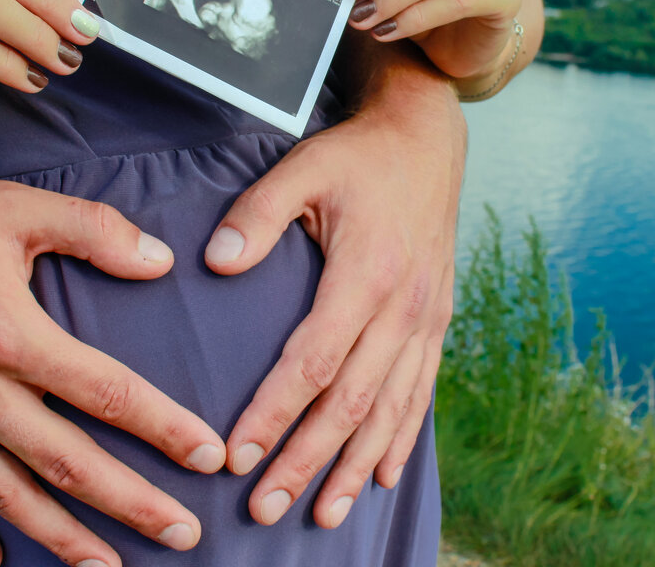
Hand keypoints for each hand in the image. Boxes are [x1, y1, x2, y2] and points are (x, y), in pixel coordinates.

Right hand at [0, 167, 225, 566]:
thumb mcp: (19, 207)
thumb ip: (96, 230)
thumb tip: (160, 261)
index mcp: (10, 334)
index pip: (105, 394)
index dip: (163, 428)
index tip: (208, 456)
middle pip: (66, 462)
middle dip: (130, 503)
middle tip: (183, 533)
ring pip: (6, 492)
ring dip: (60, 536)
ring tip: (108, 565)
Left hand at [203, 80, 464, 527]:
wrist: (428, 141)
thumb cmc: (358, 156)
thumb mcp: (304, 168)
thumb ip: (258, 214)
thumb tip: (217, 262)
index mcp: (365, 274)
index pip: (312, 362)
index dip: (274, 413)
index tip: (236, 455)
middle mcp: (402, 308)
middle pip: (350, 403)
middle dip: (306, 461)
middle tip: (265, 509)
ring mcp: (426, 319)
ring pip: (389, 411)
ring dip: (354, 467)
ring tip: (324, 514)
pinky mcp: (437, 321)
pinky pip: (420, 393)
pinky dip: (400, 440)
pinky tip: (381, 477)